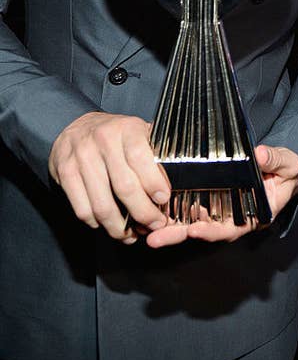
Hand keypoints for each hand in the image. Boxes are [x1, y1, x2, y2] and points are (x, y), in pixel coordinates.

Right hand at [49, 111, 169, 243]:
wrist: (75, 125)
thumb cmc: (116, 134)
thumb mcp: (139, 133)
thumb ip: (155, 155)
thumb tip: (171, 189)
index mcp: (127, 129)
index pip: (141, 158)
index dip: (154, 183)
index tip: (163, 200)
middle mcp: (103, 141)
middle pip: (124, 187)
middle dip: (143, 213)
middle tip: (154, 225)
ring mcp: (81, 158)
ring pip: (102, 205)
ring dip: (119, 227)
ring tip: (132, 234)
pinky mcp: (65, 174)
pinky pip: (83, 210)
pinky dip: (98, 224)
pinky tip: (109, 224)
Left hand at [147, 144, 297, 247]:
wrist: (283, 170)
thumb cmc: (287, 171)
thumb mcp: (289, 164)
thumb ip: (275, 161)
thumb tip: (259, 154)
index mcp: (254, 215)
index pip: (232, 228)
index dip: (213, 230)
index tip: (195, 229)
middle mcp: (234, 217)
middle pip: (205, 230)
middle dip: (180, 235)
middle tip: (155, 239)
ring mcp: (220, 209)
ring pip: (193, 222)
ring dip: (171, 227)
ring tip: (148, 232)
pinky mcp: (210, 198)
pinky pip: (190, 207)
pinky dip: (173, 211)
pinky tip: (154, 209)